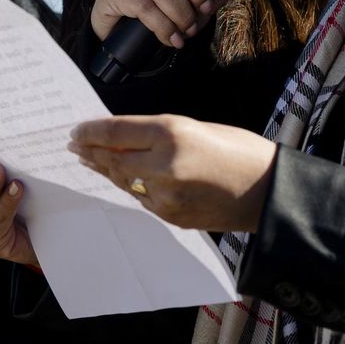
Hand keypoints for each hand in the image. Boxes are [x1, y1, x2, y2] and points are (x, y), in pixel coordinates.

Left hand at [68, 114, 276, 232]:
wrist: (269, 191)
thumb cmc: (239, 150)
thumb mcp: (197, 127)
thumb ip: (159, 134)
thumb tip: (124, 137)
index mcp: (172, 133)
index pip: (116, 131)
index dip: (91, 131)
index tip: (76, 130)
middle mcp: (163, 165)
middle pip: (112, 158)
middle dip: (90, 151)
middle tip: (75, 145)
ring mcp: (165, 195)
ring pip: (123, 180)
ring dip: (106, 169)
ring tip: (91, 160)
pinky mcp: (170, 216)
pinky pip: (142, 197)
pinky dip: (130, 185)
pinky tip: (122, 178)